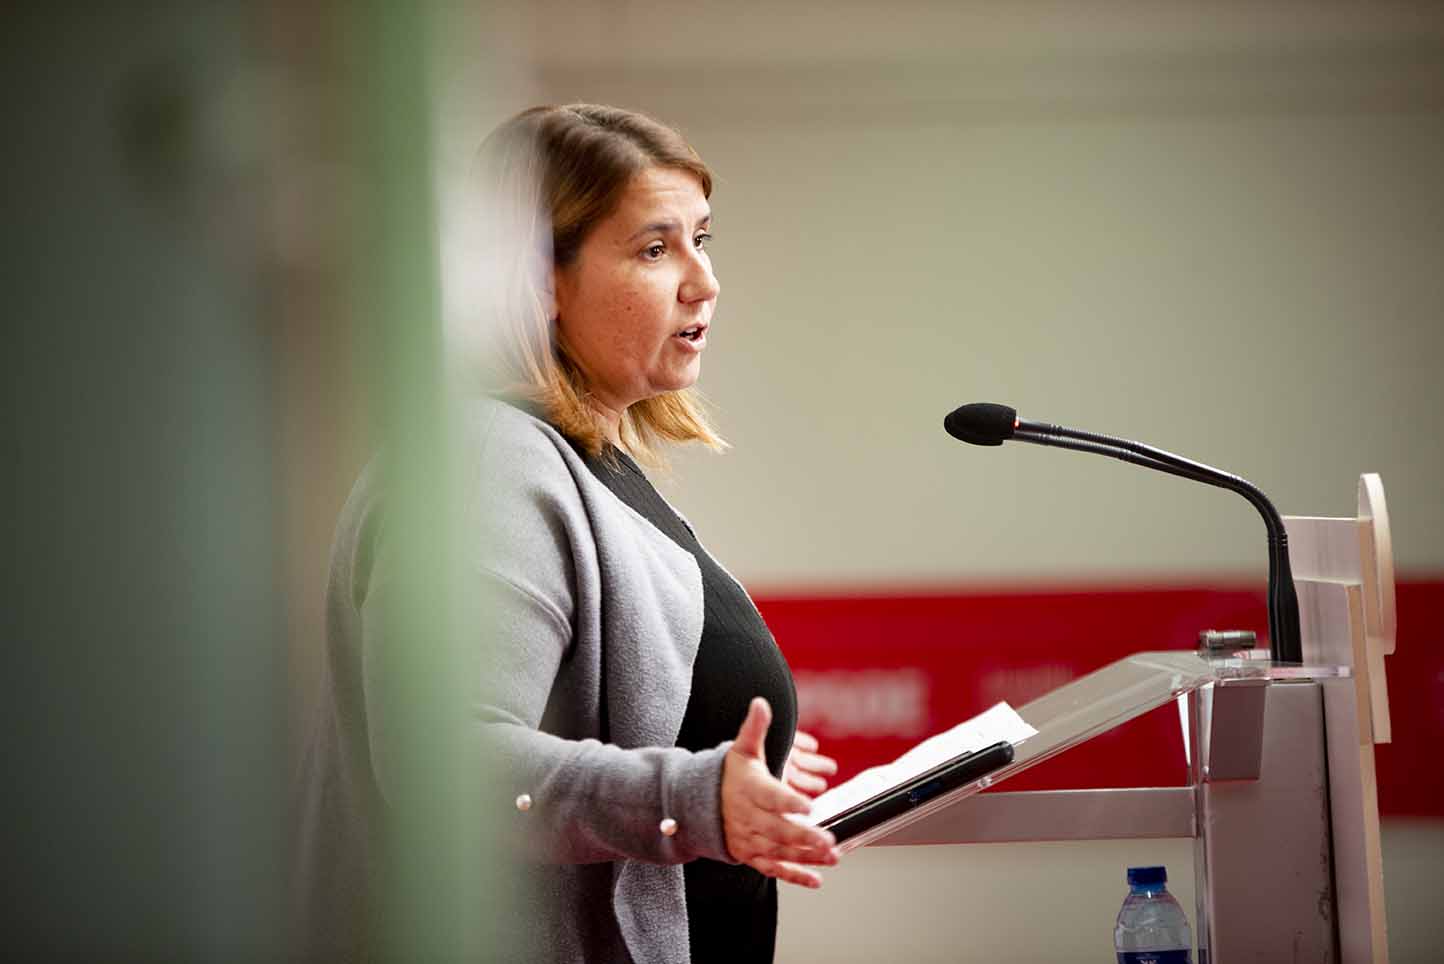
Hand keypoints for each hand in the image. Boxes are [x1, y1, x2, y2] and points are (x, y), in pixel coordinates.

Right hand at [721, 697, 840, 888]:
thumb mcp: (741, 749)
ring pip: (779, 851)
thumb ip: (755, 728)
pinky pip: (773, 868)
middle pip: (778, 829)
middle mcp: (750, 817)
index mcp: (751, 789)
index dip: (789, 801)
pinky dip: (794, 876)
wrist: (698, 804)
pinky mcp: (752, 854)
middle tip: (828, 839)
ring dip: (806, 857)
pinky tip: (815, 880)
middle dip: (804, 836)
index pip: (771, 795)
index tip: (808, 804)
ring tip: (831, 856)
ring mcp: (750, 838)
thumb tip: (761, 702)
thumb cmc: (727, 774)